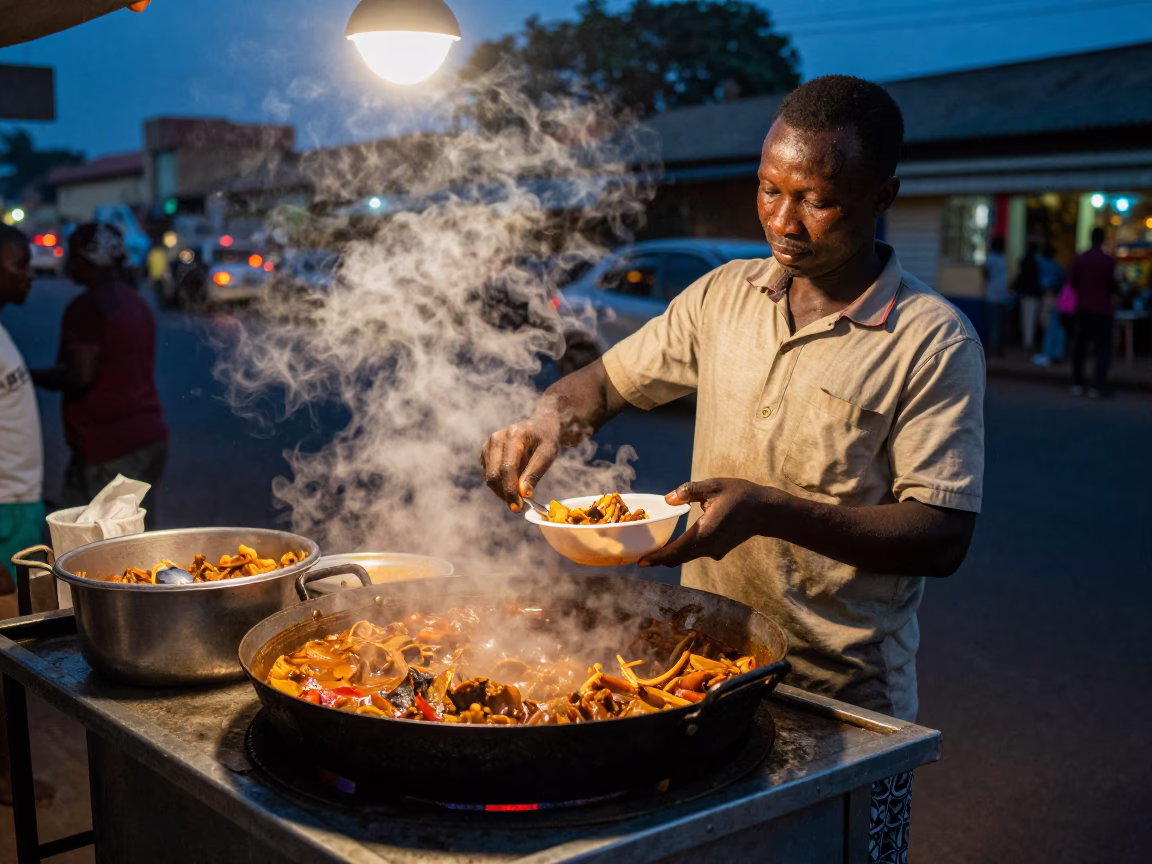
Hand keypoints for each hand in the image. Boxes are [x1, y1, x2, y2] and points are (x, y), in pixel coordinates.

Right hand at [481, 415, 561, 510]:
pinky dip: (498, 486)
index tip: (517, 507)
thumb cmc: (545, 440)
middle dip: (505, 494)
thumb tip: (523, 494)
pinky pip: (488, 475)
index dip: (511, 489)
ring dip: (501, 492)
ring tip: (517, 498)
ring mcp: (488, 445)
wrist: (538, 426)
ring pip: (489, 477)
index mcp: (514, 436)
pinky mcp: (485, 452)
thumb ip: (534, 473)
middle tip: (518, 508)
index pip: (507, 468)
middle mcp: (497, 439)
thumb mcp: (548, 454)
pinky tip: (511, 487)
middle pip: (494, 474)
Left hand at [639, 478, 775, 567]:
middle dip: (659, 559)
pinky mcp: (719, 550)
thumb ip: (688, 492)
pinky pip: (696, 553)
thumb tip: (668, 500)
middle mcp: (708, 547)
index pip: (675, 550)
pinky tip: (673, 547)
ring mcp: (715, 550)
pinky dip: (682, 552)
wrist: (766, 511)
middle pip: (678, 558)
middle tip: (640, 560)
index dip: (657, 557)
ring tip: (652, 554)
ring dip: (670, 556)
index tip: (641, 562)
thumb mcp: (714, 486)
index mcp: (704, 532)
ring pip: (687, 557)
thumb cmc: (740, 495)